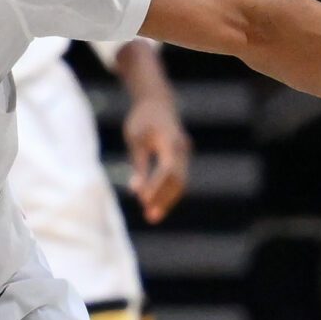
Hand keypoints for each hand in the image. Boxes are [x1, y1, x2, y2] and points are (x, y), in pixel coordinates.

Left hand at [121, 95, 190, 222]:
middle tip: (150, 217)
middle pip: (178, 179)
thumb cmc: (142, 119)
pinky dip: (168, 191)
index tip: (144, 200)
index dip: (157, 186)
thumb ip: (138, 165)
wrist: (157, 102)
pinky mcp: (181, 158)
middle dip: (164, 199)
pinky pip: (178, 178)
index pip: (167, 169)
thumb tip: (136, 191)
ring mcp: (184, 153)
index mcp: (170, 140)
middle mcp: (182, 148)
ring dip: (168, 199)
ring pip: (180, 182)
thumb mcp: (136, 140)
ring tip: (152, 216)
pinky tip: (156, 204)